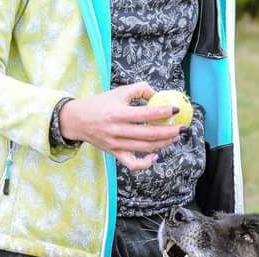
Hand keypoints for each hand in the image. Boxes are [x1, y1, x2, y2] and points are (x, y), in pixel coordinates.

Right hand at [58, 82, 182, 170]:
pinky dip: (146, 163)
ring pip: (145, 148)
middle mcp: (118, 130)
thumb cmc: (99, 104)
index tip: (176, 109)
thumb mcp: (118, 92)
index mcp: (118, 113)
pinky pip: (133, 163)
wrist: (76, 120)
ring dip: (163, 144)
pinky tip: (155, 156)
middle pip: (150, 134)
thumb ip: (139, 89)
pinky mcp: (115, 153)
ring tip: (174, 137)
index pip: (146, 113)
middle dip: (170, 132)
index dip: (163, 112)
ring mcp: (117, 144)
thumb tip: (158, 94)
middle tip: (182, 128)